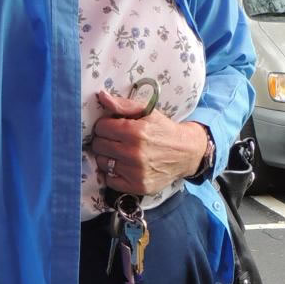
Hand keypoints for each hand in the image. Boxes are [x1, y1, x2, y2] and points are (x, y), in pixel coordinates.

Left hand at [91, 89, 208, 195]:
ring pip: (102, 163)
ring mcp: (135, 172)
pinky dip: (113, 174)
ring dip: (108, 157)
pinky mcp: (137, 186)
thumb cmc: (163, 130)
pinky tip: (123, 167)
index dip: (105, 126)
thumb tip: (101, 97)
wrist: (186, 153)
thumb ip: (123, 105)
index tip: (113, 127)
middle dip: (104, 140)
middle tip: (117, 140)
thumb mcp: (147, 112)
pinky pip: (110, 180)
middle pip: (99, 146)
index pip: (100, 128)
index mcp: (135, 132)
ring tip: (121, 153)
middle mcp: (134, 153)